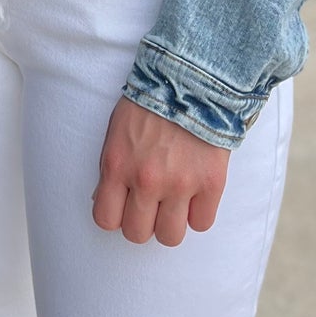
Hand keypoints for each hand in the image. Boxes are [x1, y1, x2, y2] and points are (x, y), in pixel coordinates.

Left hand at [92, 95, 228, 244]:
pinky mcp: (211, 184)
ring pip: (170, 236)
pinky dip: (198, 213)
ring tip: (174, 202)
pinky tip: (195, 194)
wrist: (192, 79)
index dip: (115, 217)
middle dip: (142, 222)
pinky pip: (202, 223)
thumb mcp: (117, 131)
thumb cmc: (150, 103)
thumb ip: (112, 168)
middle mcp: (147, 181)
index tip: (124, 207)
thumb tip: (105, 200)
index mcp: (118, 166)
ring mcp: (181, 184)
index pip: (106, 220)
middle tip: (150, 203)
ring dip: (170, 223)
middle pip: (138, 234)